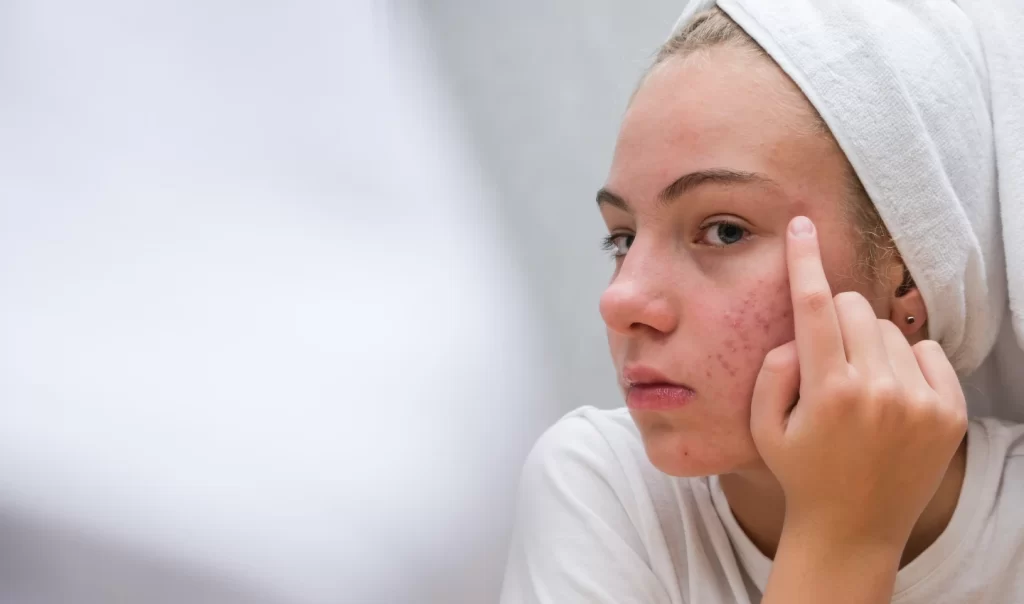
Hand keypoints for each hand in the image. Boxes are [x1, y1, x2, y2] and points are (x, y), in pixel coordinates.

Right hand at [750, 216, 966, 551]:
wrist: (853, 528)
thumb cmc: (801, 471)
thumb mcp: (763, 424)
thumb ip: (772, 370)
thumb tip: (799, 335)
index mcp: (829, 392)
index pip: (813, 306)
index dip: (805, 260)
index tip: (802, 225)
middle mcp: (879, 391)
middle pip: (852, 309)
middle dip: (832, 321)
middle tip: (825, 361)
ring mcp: (920, 402)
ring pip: (887, 330)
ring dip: (867, 345)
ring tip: (858, 390)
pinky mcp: (949, 412)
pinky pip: (926, 350)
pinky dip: (906, 361)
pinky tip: (890, 395)